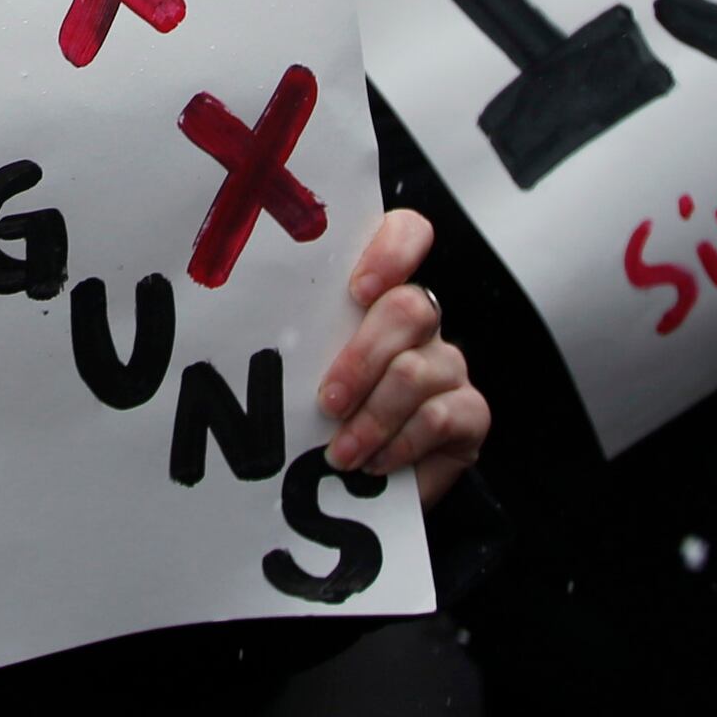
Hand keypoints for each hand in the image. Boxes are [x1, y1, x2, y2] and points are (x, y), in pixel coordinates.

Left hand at [316, 207, 485, 504]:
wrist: (366, 482)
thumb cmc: (326, 412)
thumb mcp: (306, 369)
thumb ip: (296, 342)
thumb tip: (245, 338)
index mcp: (380, 293)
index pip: (408, 234)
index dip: (392, 250)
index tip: (358, 288)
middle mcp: (422, 320)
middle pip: (409, 308)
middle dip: (361, 358)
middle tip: (327, 401)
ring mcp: (448, 365)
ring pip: (417, 371)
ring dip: (371, 418)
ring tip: (339, 452)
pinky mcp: (470, 413)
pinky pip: (440, 418)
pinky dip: (400, 443)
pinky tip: (373, 462)